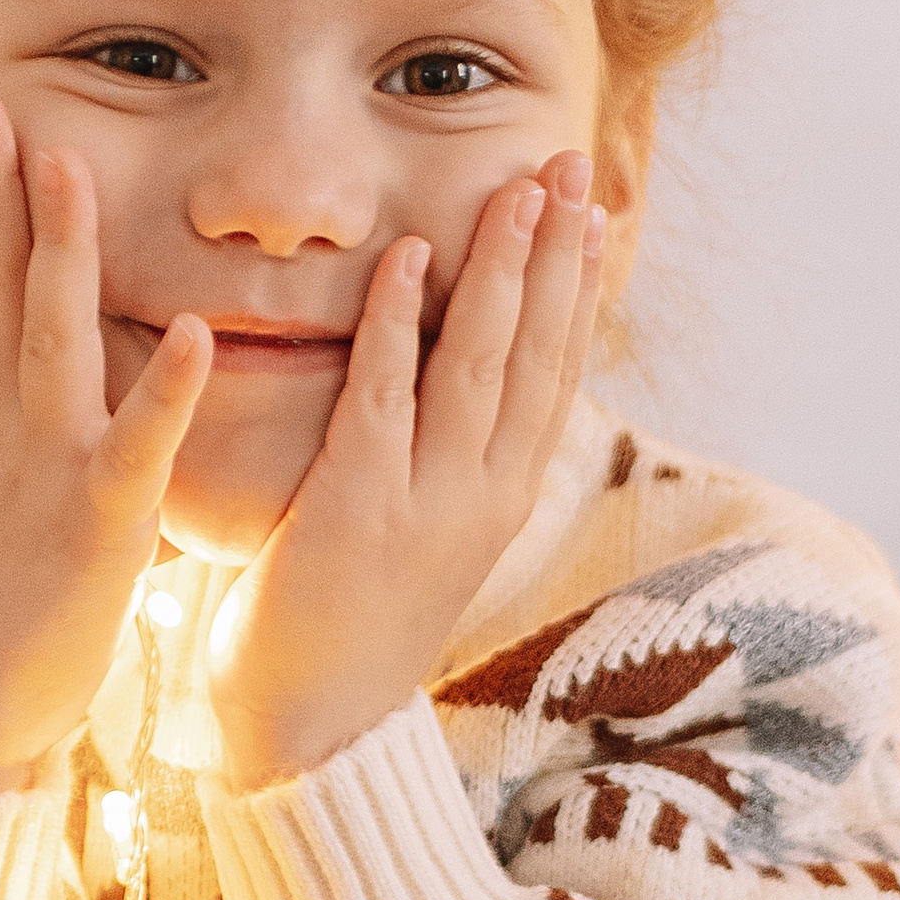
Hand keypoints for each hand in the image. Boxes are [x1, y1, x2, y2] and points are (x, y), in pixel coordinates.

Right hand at [0, 90, 212, 787]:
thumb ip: (19, 441)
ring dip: (58, 250)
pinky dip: (167, 394)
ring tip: (68, 162)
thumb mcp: (1, 506)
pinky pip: (137, 449)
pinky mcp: (98, 524)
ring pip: (49, 339)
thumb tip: (28, 400)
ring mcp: (47, 468)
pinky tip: (200, 338)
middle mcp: (7, 427)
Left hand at [208, 153, 603, 788]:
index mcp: (503, 498)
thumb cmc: (350, 626)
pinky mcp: (359, 513)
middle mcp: (485, 496)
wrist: (307, 736)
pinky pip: (385, 400)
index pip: (557, 371)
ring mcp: (429, 505)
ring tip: (515, 189)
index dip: (577, 285)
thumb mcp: (425, 536)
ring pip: (479, 365)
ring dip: (500, 271)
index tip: (592, 208)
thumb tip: (463, 393)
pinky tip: (408, 257)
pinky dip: (397, 324)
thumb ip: (447, 461)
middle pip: (537, 353)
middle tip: (572, 163)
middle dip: (557, 253)